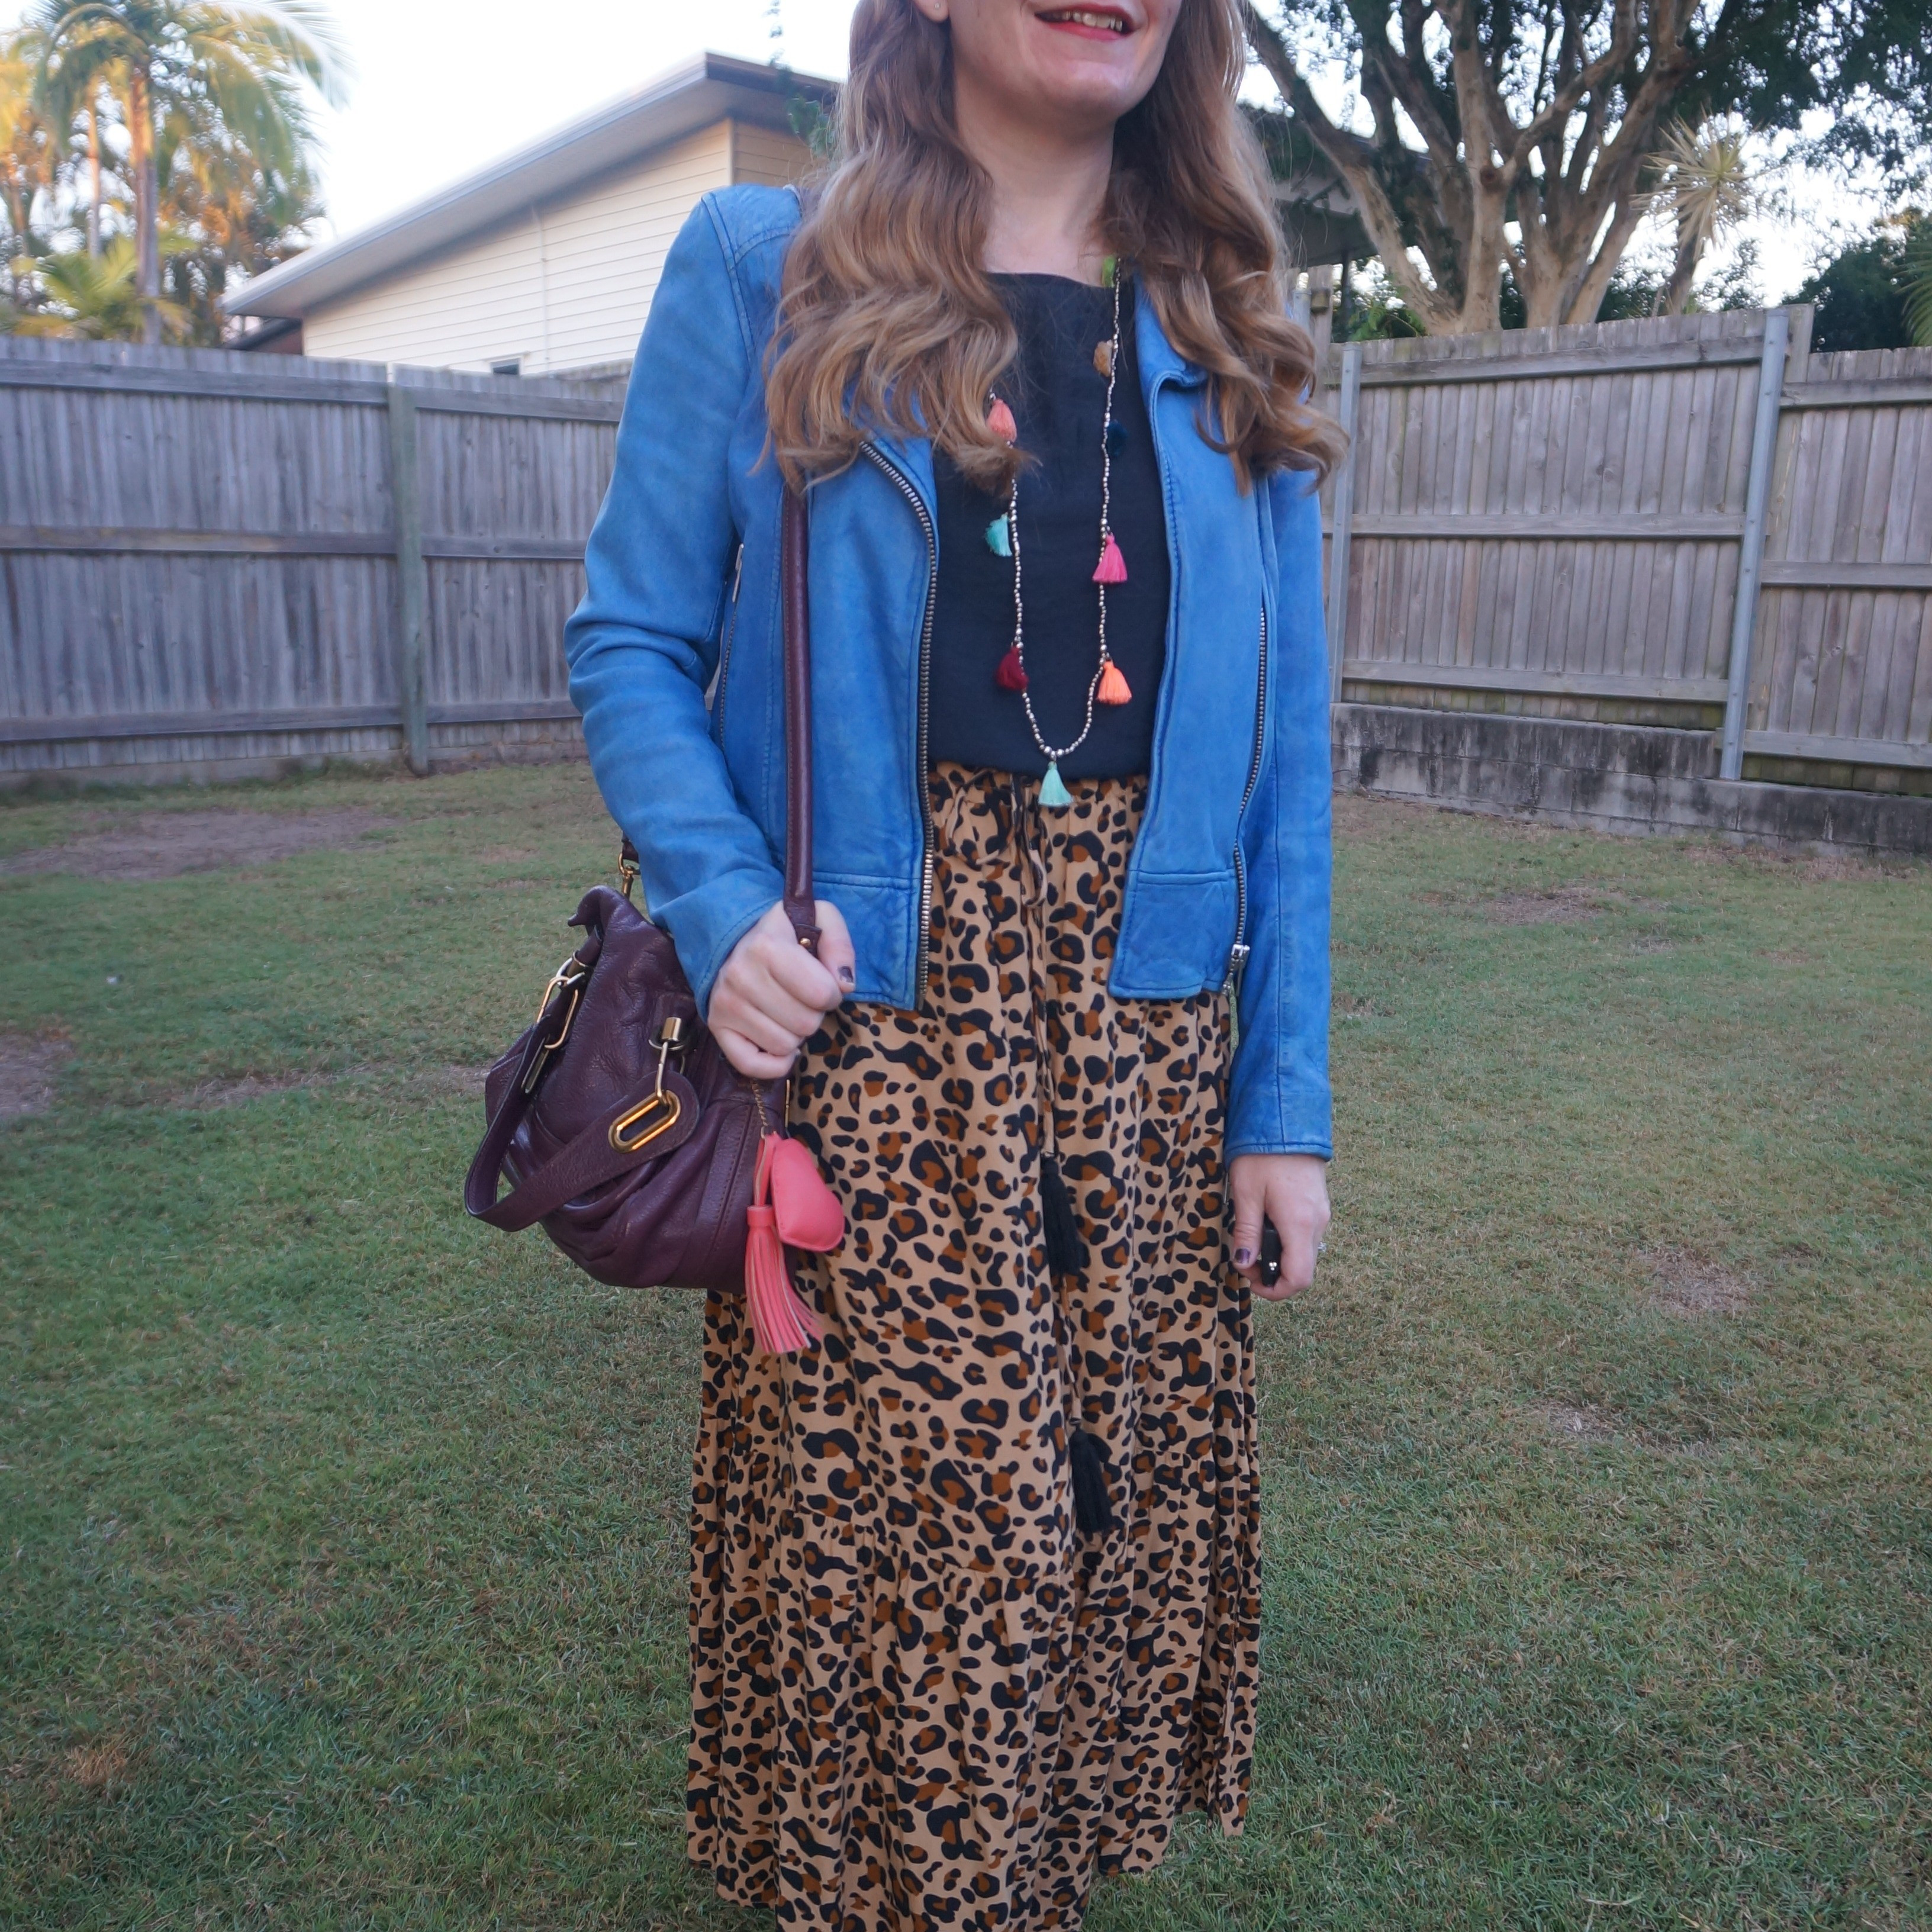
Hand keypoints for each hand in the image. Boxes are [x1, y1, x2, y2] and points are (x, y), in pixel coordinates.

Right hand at [708, 899, 854, 1079]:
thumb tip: (845, 985)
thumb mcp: (821, 919)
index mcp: (766, 946)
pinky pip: (751, 1065)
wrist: (739, 940)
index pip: (821, 993)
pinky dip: (774, 1063)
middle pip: (805, 1024)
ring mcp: (725, 1004)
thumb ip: (840, 944)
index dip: (832, 993)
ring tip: (786, 1010)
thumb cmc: (787, 934)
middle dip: (814, 1014)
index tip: (823, 983)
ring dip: (796, 1034)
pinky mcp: (717, 1027)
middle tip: (802, 997)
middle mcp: (739, 976)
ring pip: (784, 1045)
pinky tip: (781, 1044)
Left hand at [1228, 1153, 1329, 1301]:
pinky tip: (1266, 1223)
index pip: (1298, 1278)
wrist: (1287, 1120)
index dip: (1274, 1289)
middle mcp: (1317, 1222)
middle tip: (1244, 1256)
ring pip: (1304, 1252)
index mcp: (1299, 1224)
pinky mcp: (1318, 1204)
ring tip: (1252, 1237)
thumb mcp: (1246, 1195)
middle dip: (1272, 1273)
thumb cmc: (1262, 1154)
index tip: (1249, 1277)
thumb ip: (1247, 1233)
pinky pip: (1305, 1235)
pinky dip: (1286, 1241)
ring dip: (1279, 1256)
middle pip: (1302, 1268)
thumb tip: (1244, 1264)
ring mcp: (1321, 1213)